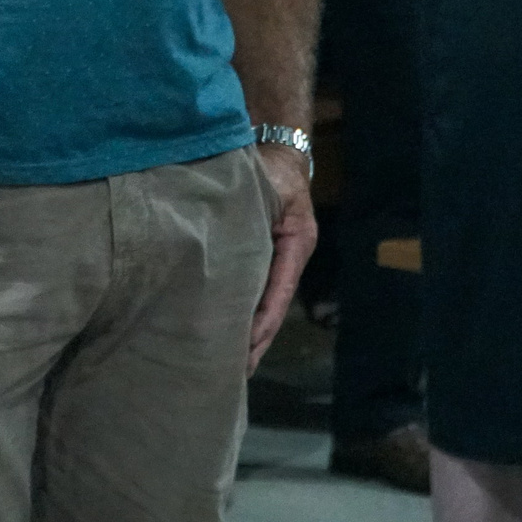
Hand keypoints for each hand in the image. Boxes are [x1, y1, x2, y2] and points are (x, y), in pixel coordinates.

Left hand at [247, 144, 317, 373]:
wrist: (275, 151)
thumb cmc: (270, 167)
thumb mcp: (267, 185)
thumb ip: (250, 210)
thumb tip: (223, 243)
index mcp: (297, 242)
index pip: (279, 290)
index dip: (263, 321)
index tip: (246, 347)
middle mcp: (289, 256)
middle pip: (271, 306)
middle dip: (255, 340)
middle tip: (234, 370)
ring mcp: (277, 259)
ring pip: (262, 303)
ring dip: (247, 332)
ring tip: (228, 363)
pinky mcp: (261, 257)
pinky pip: (252, 291)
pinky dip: (241, 312)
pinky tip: (225, 331)